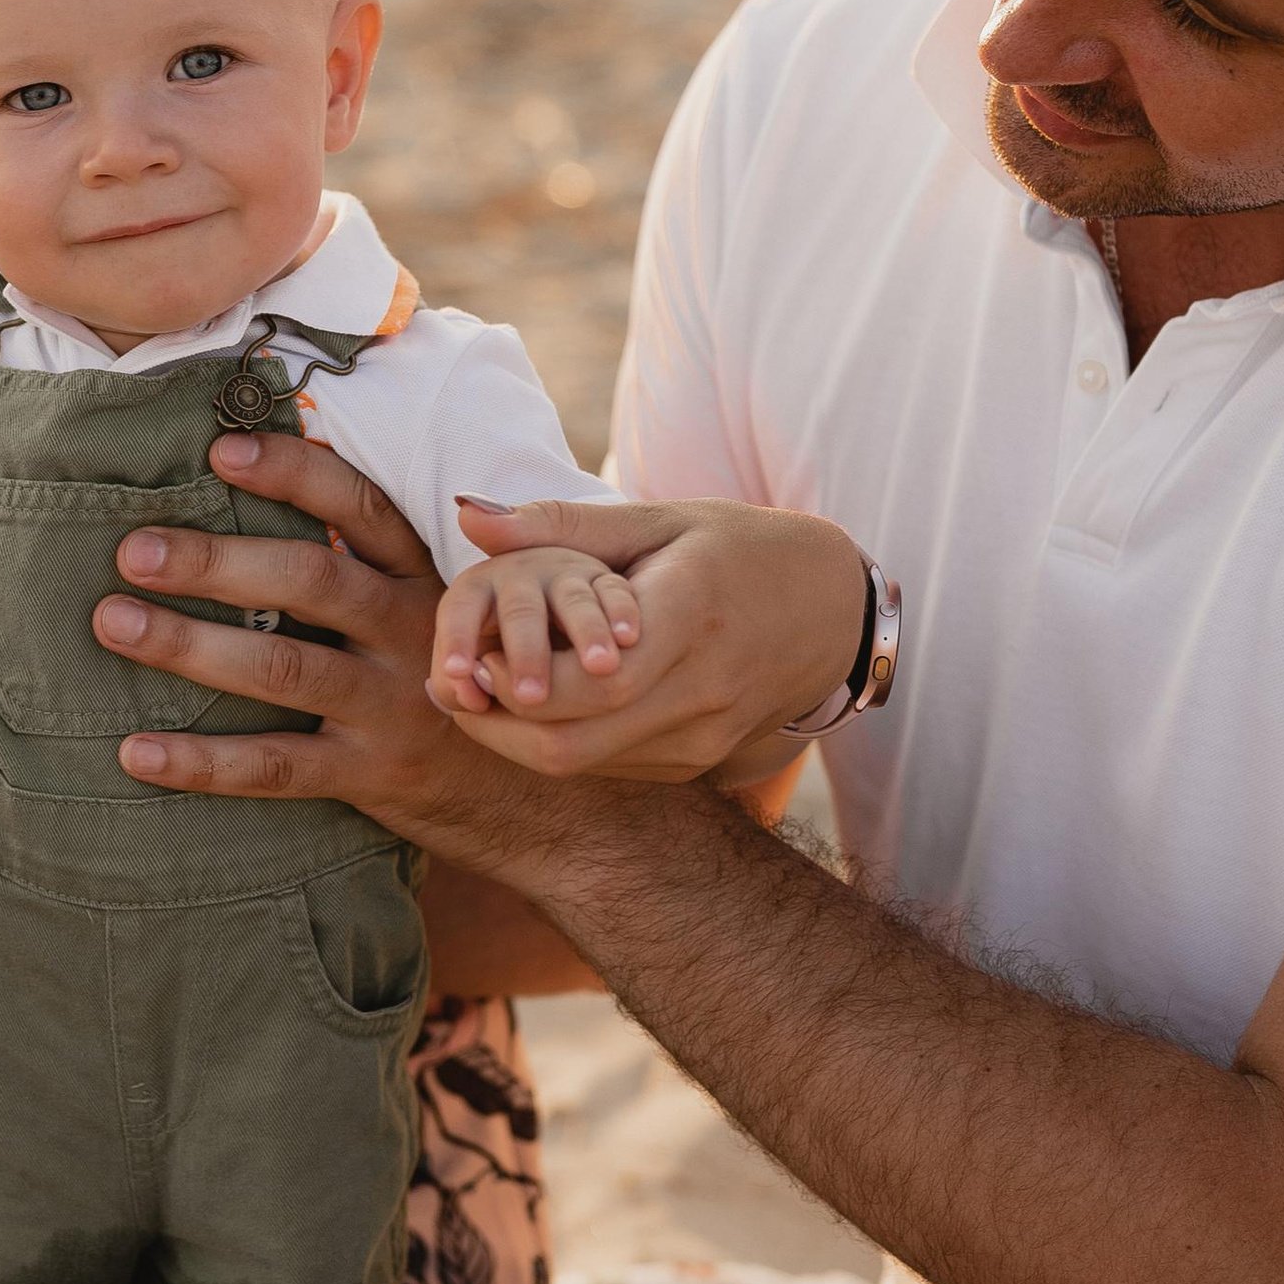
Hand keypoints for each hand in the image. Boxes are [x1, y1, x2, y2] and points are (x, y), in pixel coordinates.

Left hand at [85, 429, 554, 872]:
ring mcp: (390, 706)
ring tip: (114, 622)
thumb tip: (261, 480)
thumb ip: (368, 555)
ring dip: (191, 644)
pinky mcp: (369, 775)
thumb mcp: (436, 605)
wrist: (530, 797)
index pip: (359, 507)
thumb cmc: (454, 674)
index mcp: (422, 576)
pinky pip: (276, 767)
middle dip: (218, 560)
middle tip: (135, 549)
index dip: (293, 472)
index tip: (219, 450)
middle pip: (311, 580)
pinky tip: (134, 752)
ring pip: (283, 668)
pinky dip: (202, 762)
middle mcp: (410, 631)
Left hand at [438, 497, 867, 781]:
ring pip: (584, 765)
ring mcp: (703, 739)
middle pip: (573, 741)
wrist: (831, 614)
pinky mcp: (697, 764)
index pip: (591, 678)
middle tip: (452, 682)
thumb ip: (561, 523)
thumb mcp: (660, 519)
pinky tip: (534, 706)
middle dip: (497, 721)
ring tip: (480, 689)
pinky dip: (560, 742)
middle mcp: (701, 692)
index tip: (467, 653)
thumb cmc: (737, 550)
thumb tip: (466, 516)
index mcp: (692, 617)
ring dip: (519, 737)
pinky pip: (608, 767)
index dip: (516, 679)